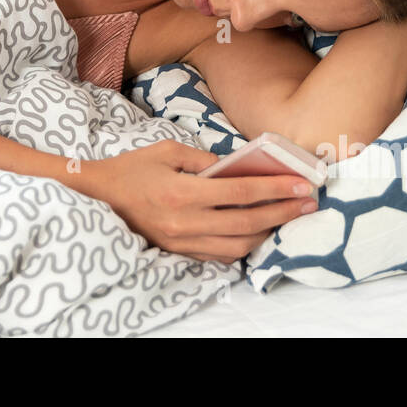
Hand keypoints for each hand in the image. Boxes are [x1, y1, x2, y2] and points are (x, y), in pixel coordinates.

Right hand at [85, 140, 316, 262]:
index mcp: (182, 193)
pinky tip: (257, 233)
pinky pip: (219, 255)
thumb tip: (233, 167)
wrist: (97, 197)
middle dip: (282, 213)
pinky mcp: (178, 252)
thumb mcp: (166, 151)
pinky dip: (243, 246)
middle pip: (246, 223)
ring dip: (267, 233)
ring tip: (287, 218)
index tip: (301, 185)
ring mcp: (182, 242)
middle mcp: (185, 223)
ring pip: (237, 245)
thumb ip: (202, 158)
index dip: (275, 190)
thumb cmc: (131, 168)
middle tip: (308, 203)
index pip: (240, 194)